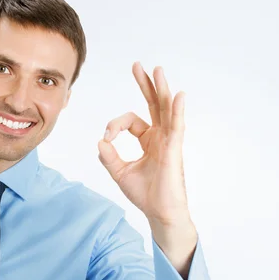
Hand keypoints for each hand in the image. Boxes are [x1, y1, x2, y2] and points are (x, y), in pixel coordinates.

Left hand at [97, 62, 190, 224]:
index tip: (107, 137)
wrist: (160, 213)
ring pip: (165, 110)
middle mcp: (161, 137)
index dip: (115, 124)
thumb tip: (101, 141)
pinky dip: (177, 111)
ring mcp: (169, 142)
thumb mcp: (120, 173)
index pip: (131, 120)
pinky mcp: (174, 150)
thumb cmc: (146, 195)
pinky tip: (177, 96)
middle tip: (138, 66)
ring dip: (161, 89)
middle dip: (146, 85)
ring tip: (157, 70)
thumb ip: (109, 156)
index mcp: (149, 140)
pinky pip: (176, 126)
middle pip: (154, 104)